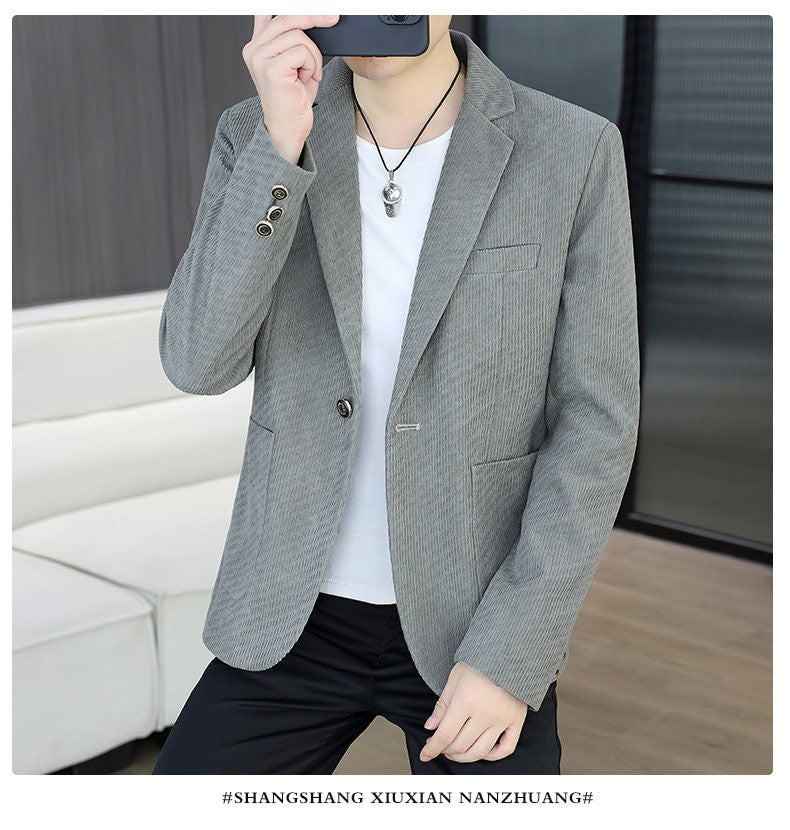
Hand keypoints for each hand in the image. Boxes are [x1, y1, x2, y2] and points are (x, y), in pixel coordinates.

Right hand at [242, 14, 339, 161]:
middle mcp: (254, 49)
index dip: (294, 9)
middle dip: (314, 16)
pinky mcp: (271, 69)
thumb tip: (310, 15)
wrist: (288, 128)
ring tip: (309, 73)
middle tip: (332, 18)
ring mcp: (260, 58)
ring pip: (298, 36)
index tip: (316, 9)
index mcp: (257, 45)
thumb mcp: (294, 62)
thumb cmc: (293, 98)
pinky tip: (306, 79)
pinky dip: (312, 65)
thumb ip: (293, 38)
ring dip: (313, 55)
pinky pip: (302, 51)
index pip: (271, 13)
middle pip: (287, 17)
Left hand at [420, 661, 527, 762]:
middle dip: (445, 749)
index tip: (424, 754)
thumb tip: (431, 727)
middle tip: (439, 746)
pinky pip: (506, 748)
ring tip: (455, 752)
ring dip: (464, 757)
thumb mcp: (455, 678)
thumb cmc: (479, 662)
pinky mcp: (516, 720)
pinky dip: (493, 756)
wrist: (508, 651)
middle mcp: (485, 713)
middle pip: (461, 745)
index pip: (445, 734)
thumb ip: (443, 705)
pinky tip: (482, 752)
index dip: (432, 748)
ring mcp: (502, 719)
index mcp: (465, 700)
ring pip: (481, 751)